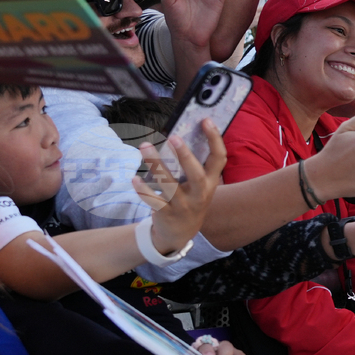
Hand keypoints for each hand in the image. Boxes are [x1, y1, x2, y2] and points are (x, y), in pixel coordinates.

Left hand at [132, 120, 225, 254]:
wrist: (180, 234)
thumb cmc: (190, 200)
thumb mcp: (200, 186)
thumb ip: (194, 165)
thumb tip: (181, 133)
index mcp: (211, 182)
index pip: (219, 159)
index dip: (215, 139)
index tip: (206, 120)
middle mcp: (200, 194)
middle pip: (196, 175)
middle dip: (185, 156)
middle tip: (173, 137)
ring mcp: (183, 206)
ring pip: (170, 186)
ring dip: (156, 166)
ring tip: (144, 146)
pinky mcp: (166, 215)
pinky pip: (154, 201)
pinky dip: (144, 190)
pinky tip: (135, 178)